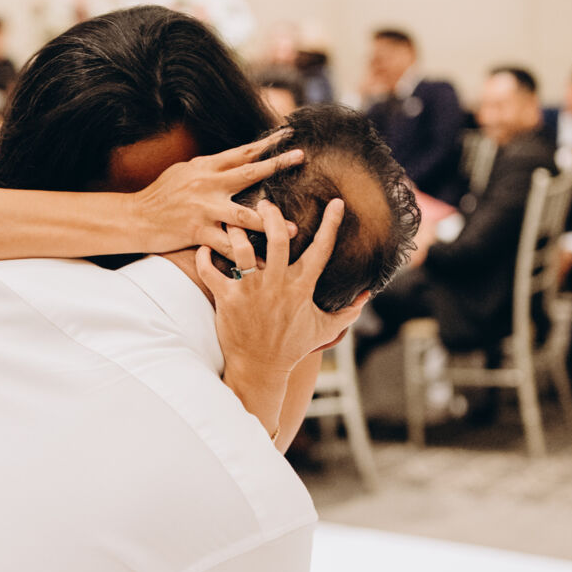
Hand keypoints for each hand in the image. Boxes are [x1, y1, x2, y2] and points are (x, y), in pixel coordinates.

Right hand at [130, 132, 302, 262]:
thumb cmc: (161, 195)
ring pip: (243, 216)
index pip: (242, 152)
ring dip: (270, 223)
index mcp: (206, 167)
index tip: (289, 135)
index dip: (267, 143)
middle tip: (300, 158)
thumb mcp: (184, 172)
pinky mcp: (198, 232)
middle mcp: (207, 185)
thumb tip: (233, 160)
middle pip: (248, 173)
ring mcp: (204, 209)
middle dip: (276, 165)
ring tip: (292, 229)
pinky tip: (263, 264)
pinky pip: (227, 247)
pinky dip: (246, 257)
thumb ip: (210, 167)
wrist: (135, 217)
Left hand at [197, 200, 368, 381]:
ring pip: (242, 249)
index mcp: (301, 287)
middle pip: (277, 239)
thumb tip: (367, 296)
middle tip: (265, 203)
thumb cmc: (292, 347)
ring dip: (235, 231)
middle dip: (272, 216)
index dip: (331, 224)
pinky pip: (211, 271)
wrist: (260, 369)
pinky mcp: (227, 300)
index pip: (321, 250)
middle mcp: (276, 285)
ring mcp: (250, 292)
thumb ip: (348, 312)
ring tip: (231, 219)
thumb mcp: (324, 329)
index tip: (336, 202)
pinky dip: (205, 257)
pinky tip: (205, 247)